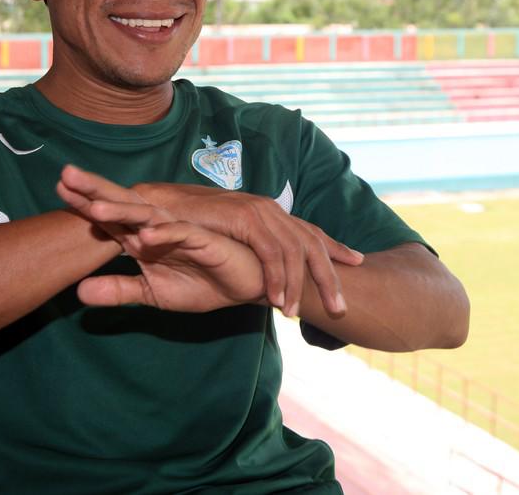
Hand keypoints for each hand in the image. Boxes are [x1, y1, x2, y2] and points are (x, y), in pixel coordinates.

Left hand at [73, 199, 265, 311]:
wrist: (245, 286)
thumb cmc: (202, 283)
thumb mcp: (152, 294)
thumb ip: (118, 290)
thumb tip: (78, 292)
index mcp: (143, 238)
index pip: (109, 218)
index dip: (84, 204)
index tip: (56, 190)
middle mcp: (158, 228)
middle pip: (122, 205)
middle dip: (95, 190)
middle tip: (64, 174)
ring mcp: (180, 231)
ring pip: (147, 216)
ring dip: (122, 211)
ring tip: (95, 208)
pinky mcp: (204, 241)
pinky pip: (181, 234)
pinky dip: (164, 235)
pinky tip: (144, 237)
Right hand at [134, 182, 361, 318]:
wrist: (160, 203)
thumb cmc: (191, 224)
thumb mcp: (232, 239)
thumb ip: (254, 251)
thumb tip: (271, 272)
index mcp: (271, 213)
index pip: (311, 232)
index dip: (336, 247)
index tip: (358, 263)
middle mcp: (271, 209)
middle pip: (312, 243)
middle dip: (330, 276)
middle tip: (341, 308)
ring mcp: (259, 210)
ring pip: (294, 250)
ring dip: (300, 285)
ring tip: (297, 314)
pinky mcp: (244, 216)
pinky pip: (270, 251)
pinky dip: (277, 277)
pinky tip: (276, 299)